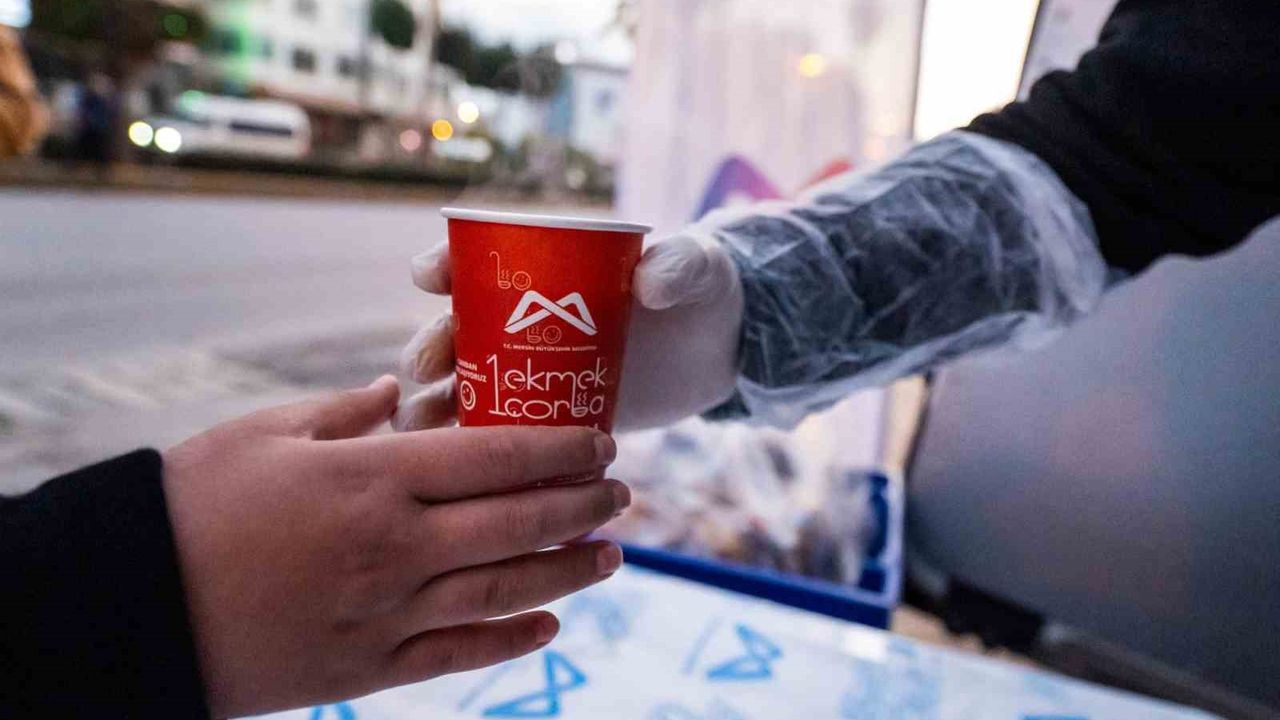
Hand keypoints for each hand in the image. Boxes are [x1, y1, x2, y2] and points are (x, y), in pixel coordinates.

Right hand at [162, 376, 628, 716]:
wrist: (132, 608)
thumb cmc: (189, 507)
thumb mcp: (262, 434)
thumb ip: (342, 413)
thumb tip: (394, 389)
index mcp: (372, 478)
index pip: (496, 457)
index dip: (560, 450)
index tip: (602, 442)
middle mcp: (396, 546)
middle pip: (517, 521)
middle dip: (580, 505)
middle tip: (621, 493)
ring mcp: (387, 612)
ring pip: (503, 589)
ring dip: (566, 571)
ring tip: (610, 556)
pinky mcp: (368, 669)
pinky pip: (457, 652)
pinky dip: (510, 639)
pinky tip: (548, 624)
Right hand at [399, 230, 743, 430]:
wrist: (717, 352)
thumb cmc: (698, 292)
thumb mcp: (692, 270)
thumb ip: (677, 269)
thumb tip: (652, 284)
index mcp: (544, 272)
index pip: (478, 262)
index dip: (444, 265)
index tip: (429, 278)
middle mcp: (522, 324)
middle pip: (458, 332)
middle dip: (432, 345)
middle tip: (425, 367)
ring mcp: (530, 376)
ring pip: (467, 390)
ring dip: (437, 407)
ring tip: (420, 426)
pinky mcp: (547, 423)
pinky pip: (502, 442)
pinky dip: (476, 460)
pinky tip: (456, 480)